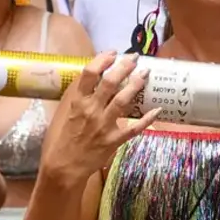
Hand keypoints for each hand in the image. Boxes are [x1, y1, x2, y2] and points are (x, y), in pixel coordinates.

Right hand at [41, 52, 158, 184]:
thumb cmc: (61, 140)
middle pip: (110, 82)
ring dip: (136, 84)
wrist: (64, 167)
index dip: (103, 59)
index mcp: (77, 102)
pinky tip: (157, 110)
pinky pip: (134, 128)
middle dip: (124, 66)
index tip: (112, 53)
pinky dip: (147, 119)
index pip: (90, 74)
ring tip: (145, 73)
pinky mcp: (114, 140)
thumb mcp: (64, 114)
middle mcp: (91, 110)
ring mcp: (104, 125)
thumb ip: (78, 97)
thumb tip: (91, 80)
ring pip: (123, 100)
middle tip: (134, 58)